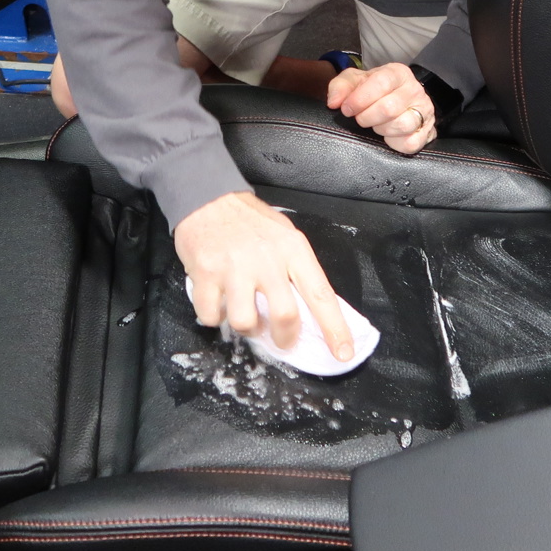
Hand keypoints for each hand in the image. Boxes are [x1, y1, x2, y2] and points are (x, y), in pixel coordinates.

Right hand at [173, 191, 353, 358]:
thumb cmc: (249, 222)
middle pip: (285, 316)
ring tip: (244, 314)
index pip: (321, 295)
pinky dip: (215, 316)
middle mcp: (267, 258)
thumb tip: (312, 312)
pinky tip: (219, 301)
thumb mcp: (285, 237)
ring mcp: (235, 267)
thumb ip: (298, 270)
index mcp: (293, 249)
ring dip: (246, 328)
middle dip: (285, 338)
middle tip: (281, 340)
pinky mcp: (206, 273)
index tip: (343, 352)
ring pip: (245, 322)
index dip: (334, 328)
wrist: (207, 199)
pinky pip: (211, 315)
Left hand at [328, 61, 436, 154]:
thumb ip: (341, 86)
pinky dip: (394, 143)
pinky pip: (410, 143)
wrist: (397, 101)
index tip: (347, 109)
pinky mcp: (428, 132)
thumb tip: (334, 102)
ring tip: (376, 124)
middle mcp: (415, 90)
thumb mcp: (355, 82)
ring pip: (401, 126)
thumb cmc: (373, 90)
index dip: (360, 98)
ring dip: (381, 129)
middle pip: (389, 108)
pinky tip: (388, 135)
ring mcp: (424, 111)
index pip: (381, 83)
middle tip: (360, 118)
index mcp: (398, 73)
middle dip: (367, 117)